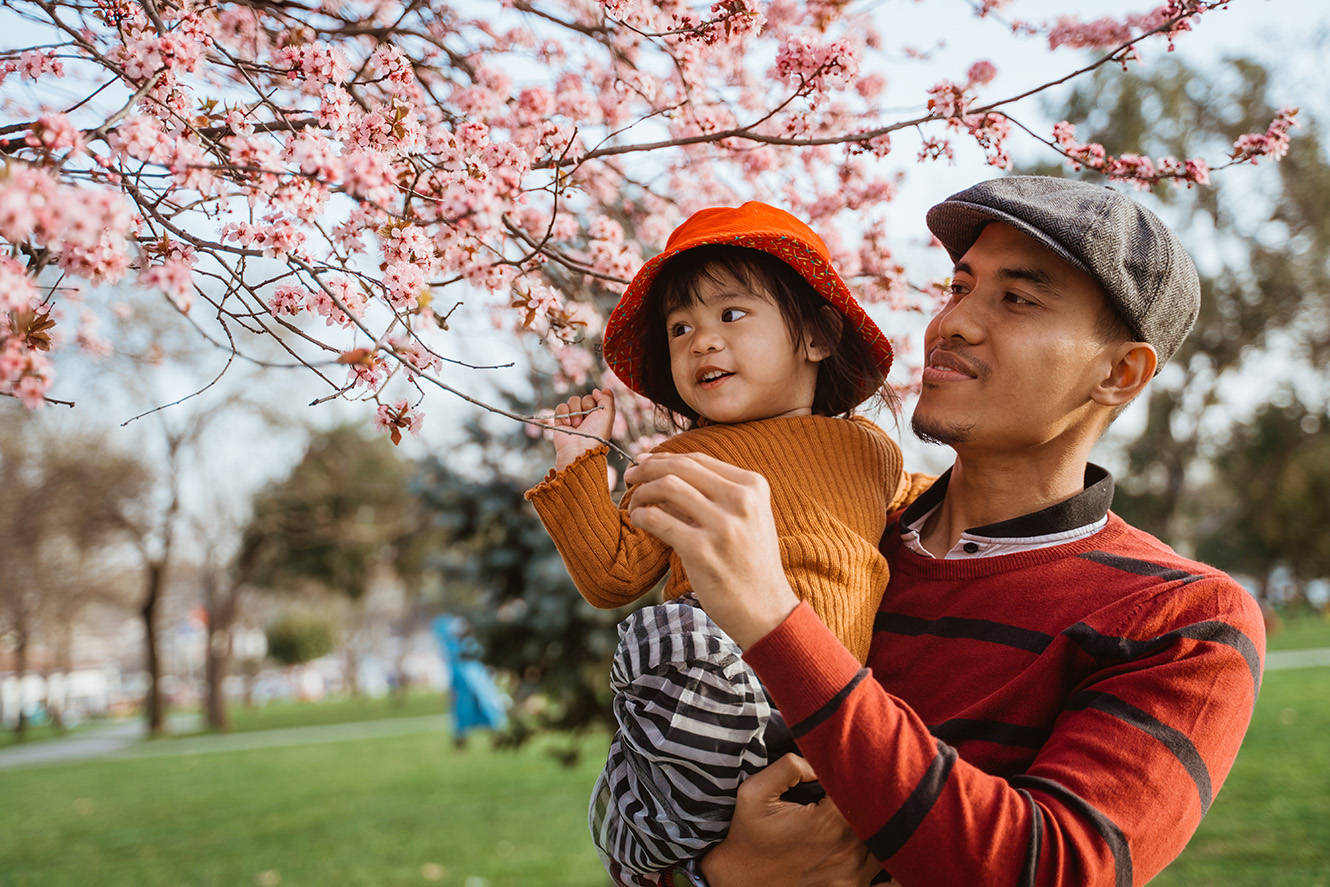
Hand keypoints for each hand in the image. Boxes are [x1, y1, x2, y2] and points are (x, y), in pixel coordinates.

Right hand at [550, 387, 614, 471]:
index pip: (595, 397)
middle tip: (586, 421)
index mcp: (598, 415)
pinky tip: (567, 424)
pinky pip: (561, 407)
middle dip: (585, 407)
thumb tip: (598, 390)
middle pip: (584, 398)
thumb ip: (607, 399)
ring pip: (572, 400)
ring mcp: (573, 417)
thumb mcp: (608, 415)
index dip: (595, 401)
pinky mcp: (560, 420)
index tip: (595, 410)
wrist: (578, 448)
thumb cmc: (595, 433)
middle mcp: (586, 416)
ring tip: (576, 425)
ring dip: (575, 412)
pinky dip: (564, 414)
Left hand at [623, 451, 798, 648]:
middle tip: (630, 475)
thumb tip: (666, 473)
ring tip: (634, 503)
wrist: (767, 611)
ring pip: (666, 487)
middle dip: (648, 467)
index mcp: (753, 486)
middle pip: (681, 468)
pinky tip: (638, 520)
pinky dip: (641, 515)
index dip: (665, 457)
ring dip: (641, 492)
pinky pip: (658, 519)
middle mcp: (740, 500)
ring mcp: (722, 525)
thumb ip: (716, 495)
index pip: (699, 459)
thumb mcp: (749, 519)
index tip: (645, 461)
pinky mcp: (701, 550)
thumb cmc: (751, 565)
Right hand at [704, 754, 879, 886]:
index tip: (844, 767)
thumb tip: (820, 763)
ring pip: (881, 836)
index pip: (860, 786)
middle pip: (876, 811)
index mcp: (828, 822)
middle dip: (865, 795)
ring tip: (849, 810)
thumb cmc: (748, 835)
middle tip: (849, 785)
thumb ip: (789, 767)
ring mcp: (854, 872)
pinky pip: (879, 864)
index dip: (856, 772)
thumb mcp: (754, 792)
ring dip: (870, 821)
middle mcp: (847, 849)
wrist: (741, 882)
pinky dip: (874, 847)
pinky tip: (856, 836)